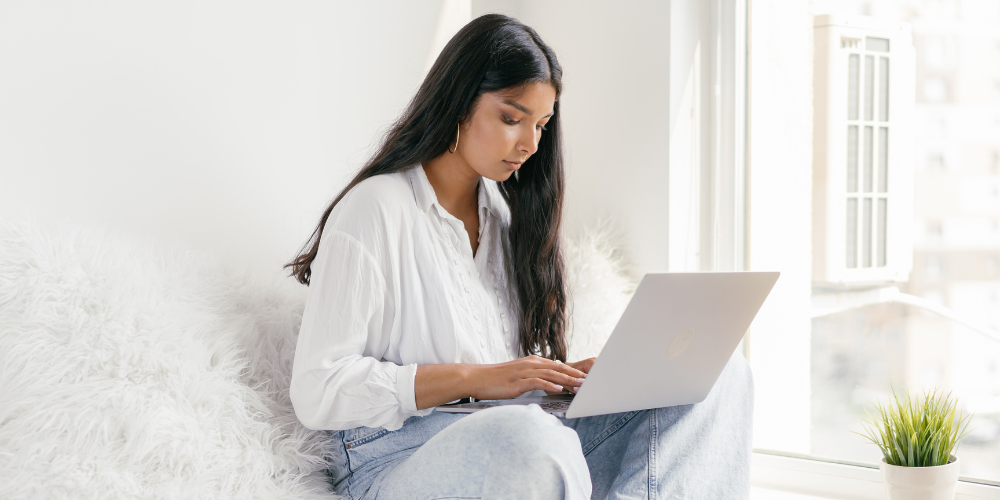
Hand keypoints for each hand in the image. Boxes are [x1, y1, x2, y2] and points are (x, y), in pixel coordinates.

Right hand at [467, 355, 588, 400]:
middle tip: (589, 381)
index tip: (585, 377)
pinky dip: (549, 385)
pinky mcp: (517, 382)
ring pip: (550, 374)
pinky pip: (536, 382)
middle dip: (575, 375)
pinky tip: (559, 389)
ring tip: (580, 385)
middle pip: (558, 368)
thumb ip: (533, 376)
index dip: (572, 371)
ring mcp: (523, 372)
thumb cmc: (496, 380)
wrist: (476, 378)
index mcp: (531, 362)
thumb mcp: (518, 375)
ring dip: (567, 380)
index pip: (557, 365)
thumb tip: (549, 382)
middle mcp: (530, 364)